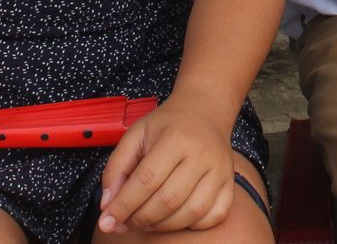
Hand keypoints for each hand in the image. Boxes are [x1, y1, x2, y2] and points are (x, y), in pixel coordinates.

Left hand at [97, 99, 237, 233]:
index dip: (124, 205)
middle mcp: (202, 154)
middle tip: (125, 221)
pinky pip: (214, 216)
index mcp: (176, 138)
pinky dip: (192, 225)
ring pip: (191, 212)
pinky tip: (175, 217)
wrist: (205, 111)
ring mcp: (220, 170)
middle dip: (140, 218)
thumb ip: (116, 168)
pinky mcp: (230, 183)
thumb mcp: (135, 135)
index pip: (146, 180)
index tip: (106, 221)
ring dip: (162, 225)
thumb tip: (108, 206)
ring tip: (146, 220)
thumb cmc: (166, 125)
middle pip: (168, 200)